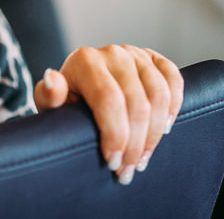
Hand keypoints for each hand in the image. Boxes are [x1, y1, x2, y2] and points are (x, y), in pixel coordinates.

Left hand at [34, 45, 184, 184]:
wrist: (80, 85)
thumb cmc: (65, 100)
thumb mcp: (51, 103)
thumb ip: (48, 95)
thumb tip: (52, 79)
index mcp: (84, 61)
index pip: (109, 100)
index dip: (116, 135)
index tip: (113, 162)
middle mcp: (112, 53)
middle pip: (137, 104)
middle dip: (135, 144)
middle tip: (127, 170)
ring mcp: (135, 54)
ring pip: (159, 96)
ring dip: (155, 134)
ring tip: (143, 157)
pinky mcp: (153, 58)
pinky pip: (174, 80)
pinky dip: (174, 105)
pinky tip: (164, 127)